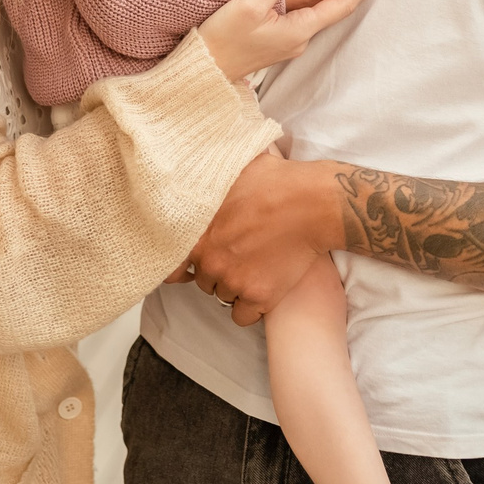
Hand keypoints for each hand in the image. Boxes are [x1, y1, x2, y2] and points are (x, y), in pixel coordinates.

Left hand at [170, 152, 343, 325]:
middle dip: (219, 271)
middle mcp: (210, 261)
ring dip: (236, 288)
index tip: (194, 265)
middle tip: (240, 255)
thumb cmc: (274, 181)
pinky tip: (263, 287)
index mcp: (197, 234)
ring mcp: (234, 281)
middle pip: (203, 281)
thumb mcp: (229, 172)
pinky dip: (251, 307)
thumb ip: (206, 182)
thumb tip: (190, 167)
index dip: (182, 267)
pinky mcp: (258, 297)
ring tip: (256, 267)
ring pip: (224, 297)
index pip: (171, 267)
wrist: (313, 204)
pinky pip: (243, 316)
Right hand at [197, 0, 373, 81]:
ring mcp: (291, 44)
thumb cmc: (224, 37)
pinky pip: (304, 19)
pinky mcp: (280, 43)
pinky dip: (314, 2)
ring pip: (319, 15)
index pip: (341, 6)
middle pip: (335, 10)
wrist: (206, 66)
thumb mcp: (247, 5)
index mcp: (299, 30)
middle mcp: (301, 40)